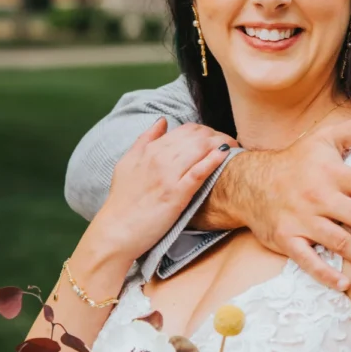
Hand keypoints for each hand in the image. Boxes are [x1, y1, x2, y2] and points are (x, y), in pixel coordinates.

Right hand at [88, 120, 235, 268]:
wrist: (116, 230)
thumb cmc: (122, 200)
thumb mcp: (127, 163)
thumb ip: (145, 140)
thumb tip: (162, 121)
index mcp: (149, 150)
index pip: (185, 130)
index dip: (206, 131)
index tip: (216, 139)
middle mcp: (159, 158)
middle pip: (197, 136)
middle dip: (218, 135)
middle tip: (230, 143)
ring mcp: (168, 176)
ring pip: (200, 148)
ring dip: (221, 143)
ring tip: (234, 147)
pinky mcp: (176, 194)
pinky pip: (198, 172)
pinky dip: (213, 160)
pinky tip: (225, 155)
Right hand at [212, 116, 350, 291]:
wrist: (248, 182)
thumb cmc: (294, 161)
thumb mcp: (323, 138)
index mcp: (331, 173)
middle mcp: (319, 197)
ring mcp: (302, 220)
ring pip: (340, 242)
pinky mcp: (287, 239)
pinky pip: (307, 260)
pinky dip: (324, 273)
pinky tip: (345, 284)